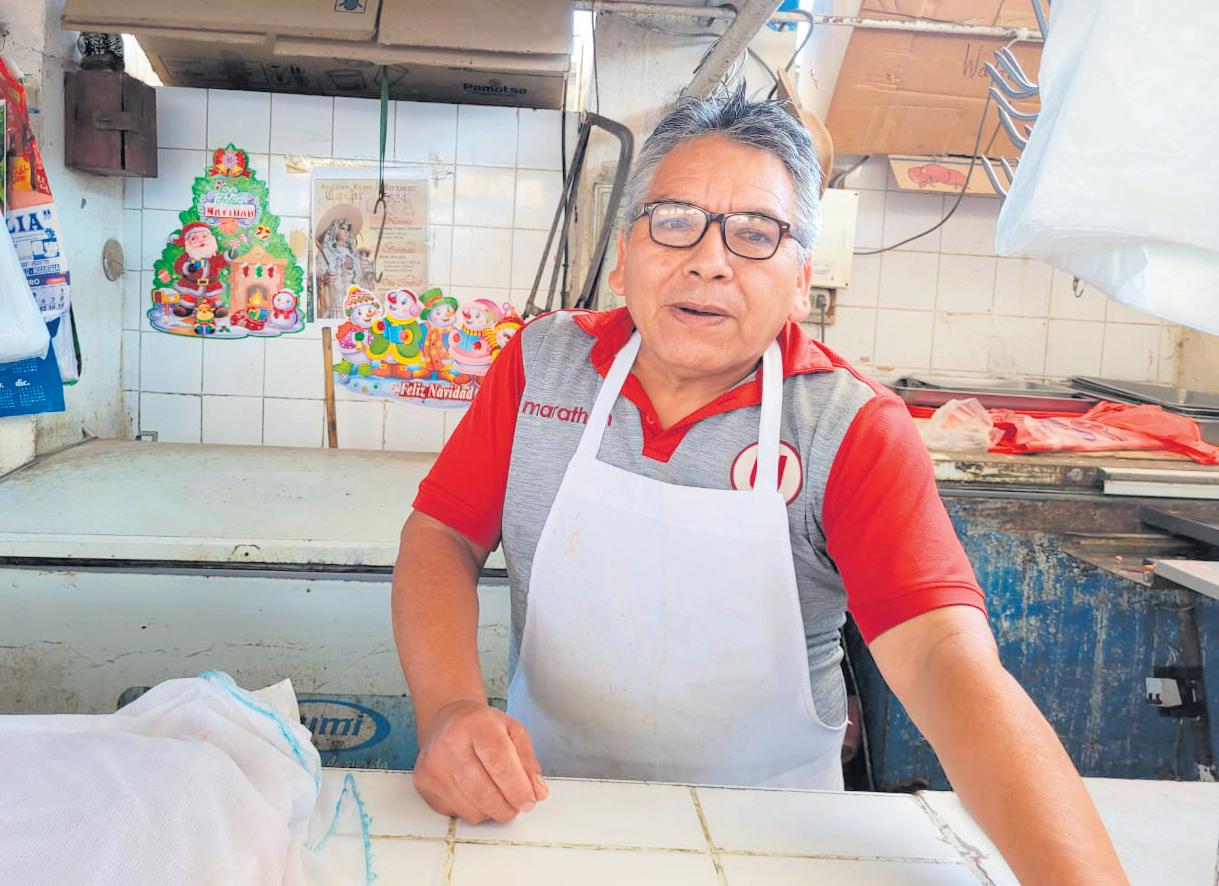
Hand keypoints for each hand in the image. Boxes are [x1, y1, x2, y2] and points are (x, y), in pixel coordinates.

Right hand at [413, 699, 547, 823]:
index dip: (518, 789)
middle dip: (507, 807)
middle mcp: (449, 744)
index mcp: (476, 724)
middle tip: (517, 805)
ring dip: (492, 811)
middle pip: (484, 792)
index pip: (500, 764)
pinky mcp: (423, 784)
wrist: (447, 720)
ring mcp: (432, 765)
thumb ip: (528, 762)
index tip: (530, 801)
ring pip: (471, 809)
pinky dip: (473, 810)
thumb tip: (538, 792)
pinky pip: (456, 813)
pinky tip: (476, 794)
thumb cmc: (482, 727)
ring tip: (498, 796)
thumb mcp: (513, 731)